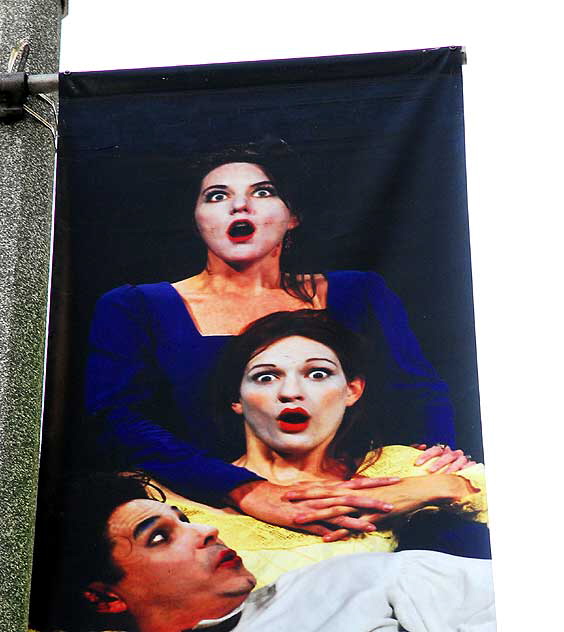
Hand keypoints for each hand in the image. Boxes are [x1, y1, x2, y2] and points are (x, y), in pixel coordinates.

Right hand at [227, 477, 400, 541]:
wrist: (256, 496)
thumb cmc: (281, 496)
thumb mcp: (305, 494)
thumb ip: (323, 498)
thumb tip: (339, 502)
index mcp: (324, 488)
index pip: (353, 483)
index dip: (373, 481)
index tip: (393, 479)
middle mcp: (323, 494)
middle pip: (354, 492)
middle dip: (377, 493)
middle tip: (398, 493)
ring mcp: (315, 506)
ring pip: (345, 507)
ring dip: (367, 510)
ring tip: (386, 512)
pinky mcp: (306, 518)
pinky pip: (329, 524)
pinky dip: (345, 527)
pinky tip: (357, 530)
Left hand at [289, 475, 472, 527]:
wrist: (415, 490)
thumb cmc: (393, 493)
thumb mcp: (370, 494)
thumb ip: (356, 498)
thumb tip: (345, 501)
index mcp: (352, 488)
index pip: (324, 487)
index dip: (307, 488)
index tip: (290, 489)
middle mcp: (353, 494)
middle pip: (323, 495)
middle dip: (303, 497)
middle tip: (283, 498)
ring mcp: (361, 505)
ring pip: (333, 510)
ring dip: (315, 515)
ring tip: (297, 519)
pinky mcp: (371, 517)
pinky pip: (352, 526)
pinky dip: (338, 532)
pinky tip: (326, 539)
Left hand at [413, 444, 475, 472]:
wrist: (459, 472)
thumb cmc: (441, 467)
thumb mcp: (432, 461)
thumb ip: (424, 456)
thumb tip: (419, 448)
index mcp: (443, 451)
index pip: (435, 450)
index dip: (426, 455)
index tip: (418, 463)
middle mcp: (453, 454)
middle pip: (447, 455)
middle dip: (438, 463)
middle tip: (430, 470)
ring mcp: (462, 460)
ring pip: (458, 461)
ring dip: (451, 468)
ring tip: (445, 475)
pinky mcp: (470, 467)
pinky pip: (468, 468)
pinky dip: (464, 470)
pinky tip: (459, 475)